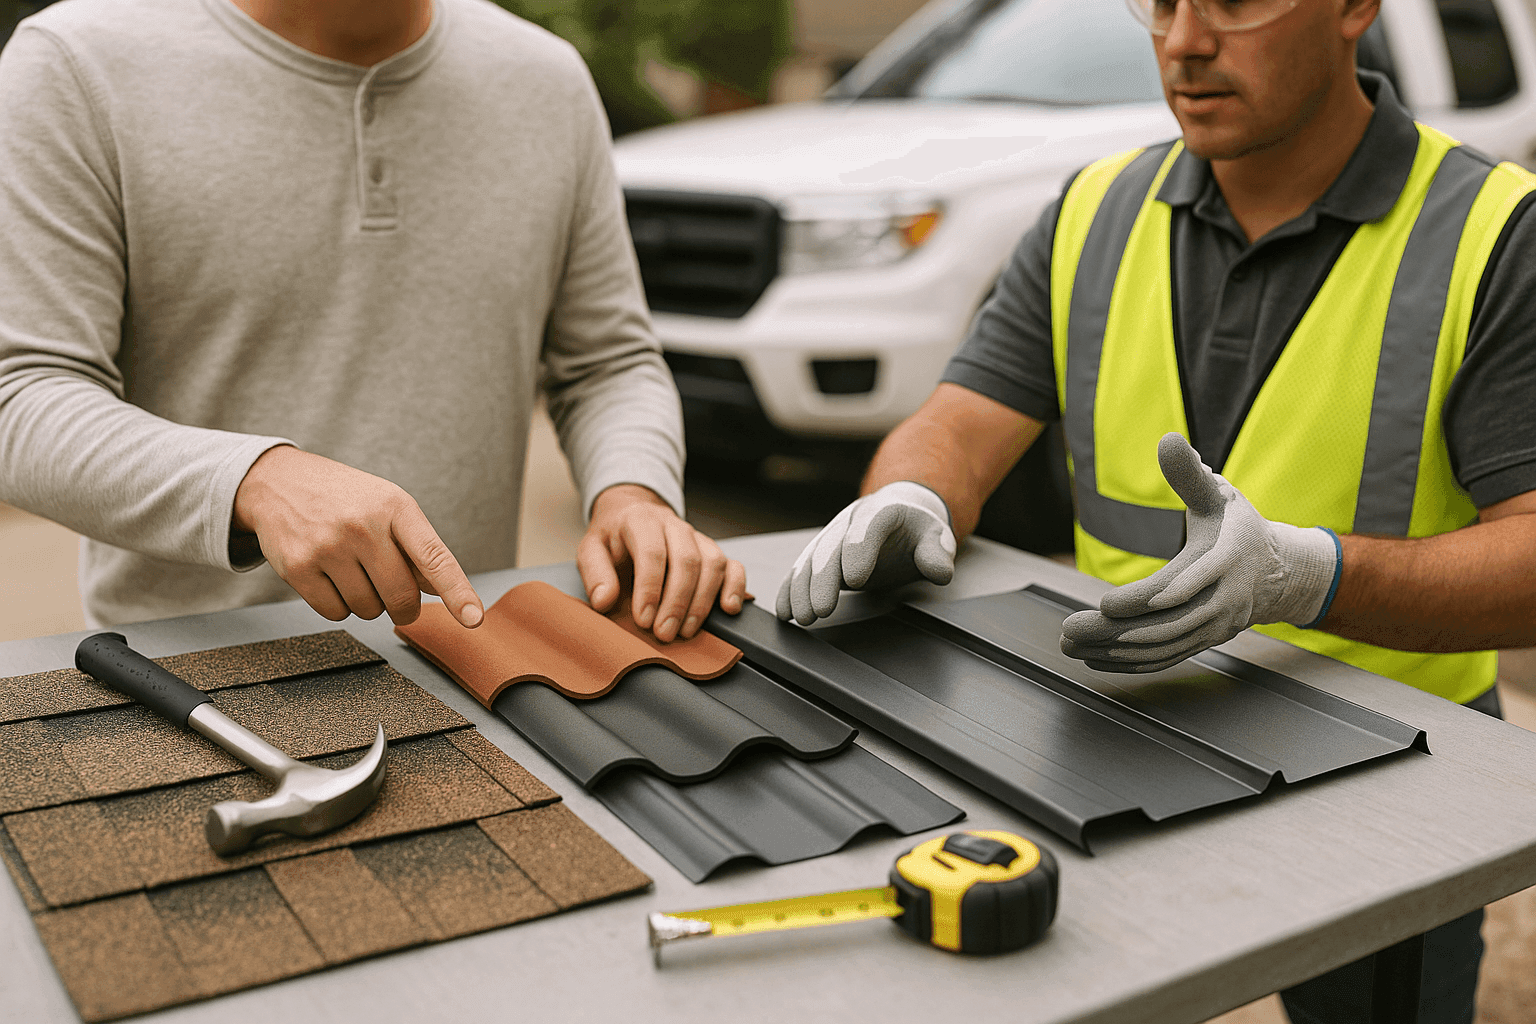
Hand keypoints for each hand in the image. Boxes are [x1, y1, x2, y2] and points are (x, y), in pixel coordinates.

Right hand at [232, 446, 483, 626]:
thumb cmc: (347, 499)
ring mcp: (328, 547)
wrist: (280, 482)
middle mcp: (362, 525)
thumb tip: (439, 591)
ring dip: (368, 604)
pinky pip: (336, 613)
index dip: (457, 592)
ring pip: (368, 610)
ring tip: (353, 571)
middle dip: (403, 607)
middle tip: (397, 598)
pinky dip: (339, 606)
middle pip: (401, 597)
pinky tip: (330, 577)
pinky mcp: (298, 568)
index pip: (434, 557)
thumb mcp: (389, 506)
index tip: (474, 619)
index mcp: (395, 507)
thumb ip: (417, 548)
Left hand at [578, 484, 746, 641]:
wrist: (633, 513)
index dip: (650, 588)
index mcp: (642, 521)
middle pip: (687, 560)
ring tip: (687, 630)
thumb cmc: (613, 537)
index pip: (652, 552)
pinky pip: (733, 565)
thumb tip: (604, 601)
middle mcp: (674, 526)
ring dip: (702, 601)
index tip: (643, 619)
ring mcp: (697, 537)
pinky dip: (736, 586)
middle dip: (677, 602)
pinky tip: (730, 608)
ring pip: (713, 564)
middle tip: (665, 633)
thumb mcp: (591, 549)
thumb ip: (595, 574)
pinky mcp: (711, 550)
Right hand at [776, 480, 955, 625]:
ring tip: (802, 617)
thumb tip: (939, 570)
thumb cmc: (918, 529)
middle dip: (822, 581)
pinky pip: (801, 571)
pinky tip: (785, 611)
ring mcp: (833, 537)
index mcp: (881, 511)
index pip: (866, 528)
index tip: (854, 580)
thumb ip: (938, 552)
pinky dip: (790, 590)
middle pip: (830, 548)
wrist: (899, 513)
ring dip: (802, 590)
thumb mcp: (937, 536)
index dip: (858, 552)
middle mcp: (850, 521)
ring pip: (811, 561)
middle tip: (821, 611)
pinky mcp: (823, 555)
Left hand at [1060, 433, 1339, 672]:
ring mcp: (1214, 627)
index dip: (1145, 600)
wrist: (1279, 572)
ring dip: (1113, 651)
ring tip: (1071, 645)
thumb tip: (1168, 440)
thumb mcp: (1219, 495)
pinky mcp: (1204, 641)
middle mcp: (1221, 601)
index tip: (1106, 604)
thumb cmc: (1239, 527)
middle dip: (1114, 633)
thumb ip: (1190, 474)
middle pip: (1164, 626)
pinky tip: (1096, 659)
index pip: (1181, 588)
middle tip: (1069, 631)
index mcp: (1224, 562)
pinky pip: (1166, 658)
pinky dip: (1130, 663)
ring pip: (1162, 647)